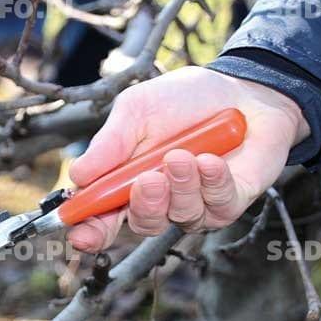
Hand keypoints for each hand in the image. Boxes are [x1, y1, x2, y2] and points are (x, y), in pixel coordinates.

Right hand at [66, 66, 309, 251]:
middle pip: (143, 224)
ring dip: (181, 186)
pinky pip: (218, 205)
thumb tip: (78, 175)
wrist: (242, 88)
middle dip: (144, 205)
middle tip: (148, 179)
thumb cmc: (186, 100)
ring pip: (181, 216)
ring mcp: (196, 205)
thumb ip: (109, 143)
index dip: (91, 231)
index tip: (81, 232)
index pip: (104, 219)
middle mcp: (162, 201)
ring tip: (184, 154)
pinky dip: (212, 182)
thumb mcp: (137, 110)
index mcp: (129, 182)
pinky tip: (211, 159)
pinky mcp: (230, 203)